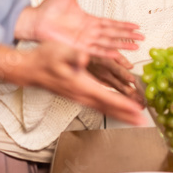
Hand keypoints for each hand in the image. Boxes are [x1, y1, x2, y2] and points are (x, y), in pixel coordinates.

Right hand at [0, 42, 144, 124]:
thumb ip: (73, 55)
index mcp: (81, 85)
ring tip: (134, 120)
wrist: (29, 68)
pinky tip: (115, 108)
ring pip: (103, 108)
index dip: (123, 104)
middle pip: (108, 108)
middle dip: (126, 115)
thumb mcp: (59, 51)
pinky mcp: (77, 95)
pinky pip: (98, 105)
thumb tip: (83, 59)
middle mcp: (81, 95)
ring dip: (120, 115)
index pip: (107, 98)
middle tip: (142, 122)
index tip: (137, 111)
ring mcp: (78, 97)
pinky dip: (110, 108)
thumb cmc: (44, 58)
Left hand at [16, 0, 142, 57]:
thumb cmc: (48, 8)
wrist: (35, 19)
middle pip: (114, 34)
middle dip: (128, 36)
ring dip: (122, 45)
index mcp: (89, 20)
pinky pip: (95, 51)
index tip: (136, 26)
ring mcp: (84, 40)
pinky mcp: (77, 47)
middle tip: (142, 38)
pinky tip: (117, 54)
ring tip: (135, 47)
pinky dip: (106, 53)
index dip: (124, 25)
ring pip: (108, 43)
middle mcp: (89, 31)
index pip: (111, 23)